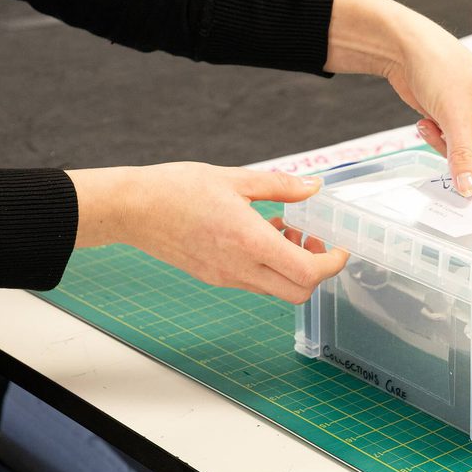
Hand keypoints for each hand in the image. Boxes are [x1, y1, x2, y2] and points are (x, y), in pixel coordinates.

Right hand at [66, 163, 347, 302]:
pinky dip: (270, 266)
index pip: (308, 273)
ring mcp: (227, 277)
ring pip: (277, 289)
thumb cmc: (177, 189)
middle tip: (314, 241)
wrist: (132, 209)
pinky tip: (260, 234)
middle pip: (299, 292)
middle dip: (317, 271)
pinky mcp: (214, 277)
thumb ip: (281, 185)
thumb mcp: (235, 178)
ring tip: (284, 230)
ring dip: (293, 267)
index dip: (332, 264)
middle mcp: (241, 268)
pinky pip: (255, 283)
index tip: (339, 248)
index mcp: (250, 242)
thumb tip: (313, 186)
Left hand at [324, 0, 471, 195]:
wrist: (405, 48)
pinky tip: (426, 124)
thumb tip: (470, 190)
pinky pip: (454, 153)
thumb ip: (463, 156)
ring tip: (434, 130)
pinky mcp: (457, 127)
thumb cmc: (438, 65)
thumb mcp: (454, 114)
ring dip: (451, 155)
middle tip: (455, 169)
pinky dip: (440, 145)